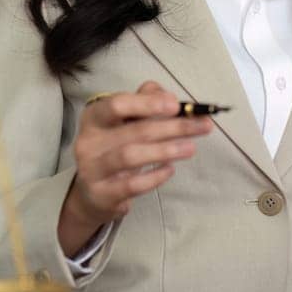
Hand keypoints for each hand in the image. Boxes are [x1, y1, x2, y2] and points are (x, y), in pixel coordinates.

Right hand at [57, 81, 213, 255]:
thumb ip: (145, 103)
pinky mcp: (102, 194)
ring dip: (165, 150)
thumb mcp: (124, 123)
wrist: (92, 193)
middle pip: (133, 130)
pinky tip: (170, 170)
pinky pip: (132, 185)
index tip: (176, 105)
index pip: (117, 104)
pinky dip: (155, 176)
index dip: (147, 103)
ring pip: (131, 156)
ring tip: (191, 148)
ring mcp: (92, 169)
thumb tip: (169, 97)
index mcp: (94, 117)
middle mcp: (89, 141)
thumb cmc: (114, 149)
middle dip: (172, 127)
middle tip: (202, 126)